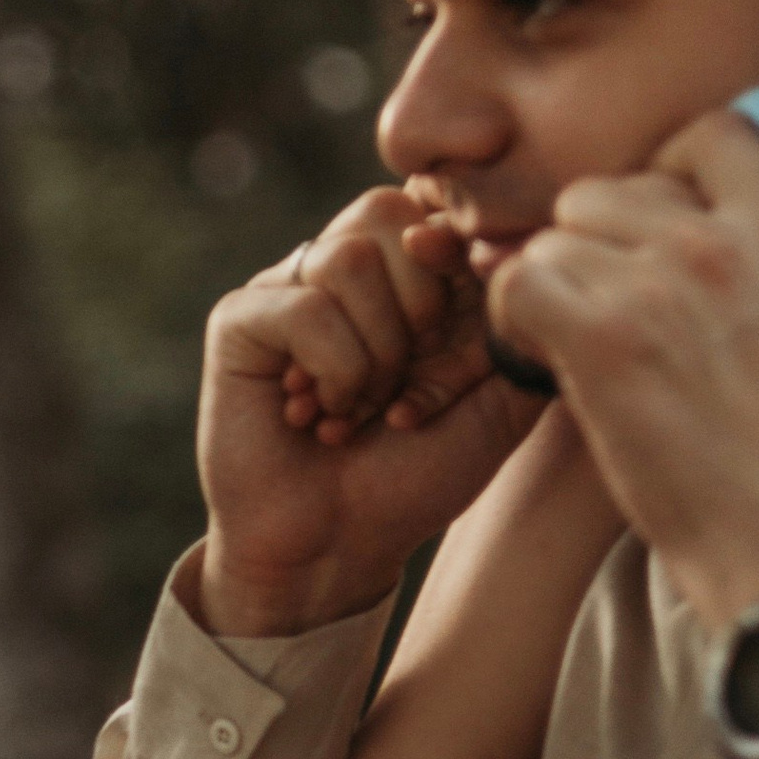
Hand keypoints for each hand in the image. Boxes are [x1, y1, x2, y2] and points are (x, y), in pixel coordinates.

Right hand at [197, 191, 543, 635]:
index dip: (457, 259)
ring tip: (360, 406)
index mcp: (402, 275)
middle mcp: (341, 269)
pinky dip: (334, 371)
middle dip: (420, 309)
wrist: (335, 547)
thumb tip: (513, 254)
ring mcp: (286, 287)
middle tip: (405, 386)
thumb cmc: (413, 478)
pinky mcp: (240, 318)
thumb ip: (518, 329)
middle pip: (388, 214)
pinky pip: (304, 305)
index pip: (435, 210)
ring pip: (348, 257)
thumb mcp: (498, 406)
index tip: (455, 343)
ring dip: (375, 351)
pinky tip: (317, 413)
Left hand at [488, 113, 758, 628]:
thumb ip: (757, 261)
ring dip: (553, 293)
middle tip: (603, 315)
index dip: (665, 171)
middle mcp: (727, 242)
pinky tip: (541, 364)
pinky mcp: (604, 336)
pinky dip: (513, 323)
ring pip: (555, 239)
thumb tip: (683, 227)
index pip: (712, 132)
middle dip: (593, 248)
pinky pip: (518, 283)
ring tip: (579, 355)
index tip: (650, 231)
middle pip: (607, 189)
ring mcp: (663, 283)